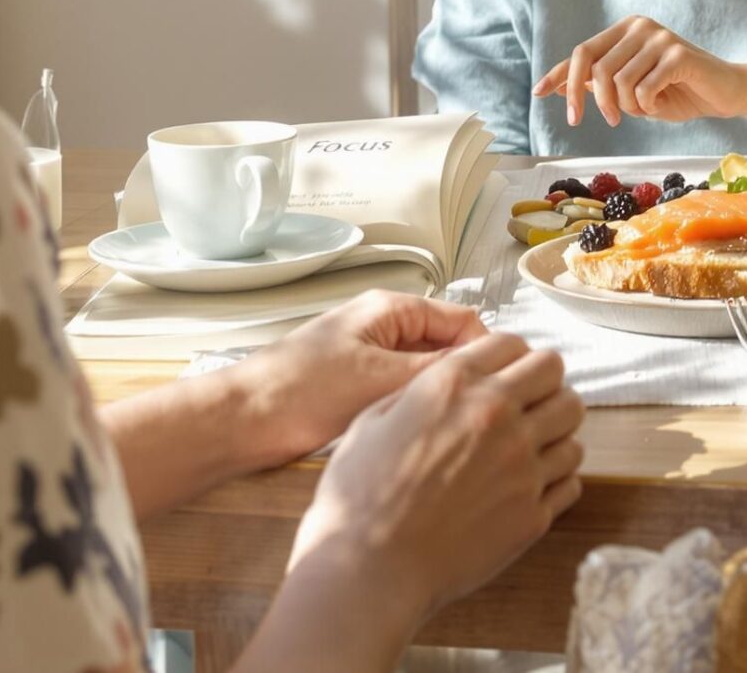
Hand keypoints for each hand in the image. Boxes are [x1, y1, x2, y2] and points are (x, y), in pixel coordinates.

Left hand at [238, 290, 485, 463]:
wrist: (240, 422)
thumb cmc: (298, 392)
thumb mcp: (379, 380)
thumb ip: (436, 371)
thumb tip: (489, 370)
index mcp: (390, 310)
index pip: (464, 320)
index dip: (489, 353)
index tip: (506, 390)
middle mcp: (384, 327)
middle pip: (449, 346)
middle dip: (469, 377)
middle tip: (487, 416)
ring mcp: (372, 358)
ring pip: (428, 374)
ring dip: (443, 397)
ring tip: (461, 429)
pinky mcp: (360, 389)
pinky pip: (405, 394)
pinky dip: (419, 410)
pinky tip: (428, 436)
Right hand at [287, 333, 584, 625]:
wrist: (369, 569)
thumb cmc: (359, 497)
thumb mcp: (372, 419)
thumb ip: (418, 390)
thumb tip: (445, 380)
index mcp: (455, 385)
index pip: (514, 343)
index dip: (510, 355)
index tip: (506, 371)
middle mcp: (497, 416)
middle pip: (555, 373)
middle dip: (542, 381)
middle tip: (527, 400)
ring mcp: (522, 466)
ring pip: (572, 424)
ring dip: (555, 428)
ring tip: (531, 444)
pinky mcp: (533, 513)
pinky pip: (571, 479)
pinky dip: (557, 476)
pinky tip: (531, 483)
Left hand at [534, 16, 746, 127]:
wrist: (725, 93)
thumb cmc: (677, 92)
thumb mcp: (632, 90)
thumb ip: (600, 83)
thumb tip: (558, 86)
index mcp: (625, 30)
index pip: (582, 52)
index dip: (559, 75)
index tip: (538, 94)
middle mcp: (639, 27)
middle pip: (595, 67)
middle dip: (592, 101)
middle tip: (606, 121)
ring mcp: (659, 37)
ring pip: (618, 82)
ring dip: (627, 106)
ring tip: (646, 108)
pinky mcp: (678, 53)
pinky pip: (644, 88)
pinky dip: (648, 105)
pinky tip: (661, 103)